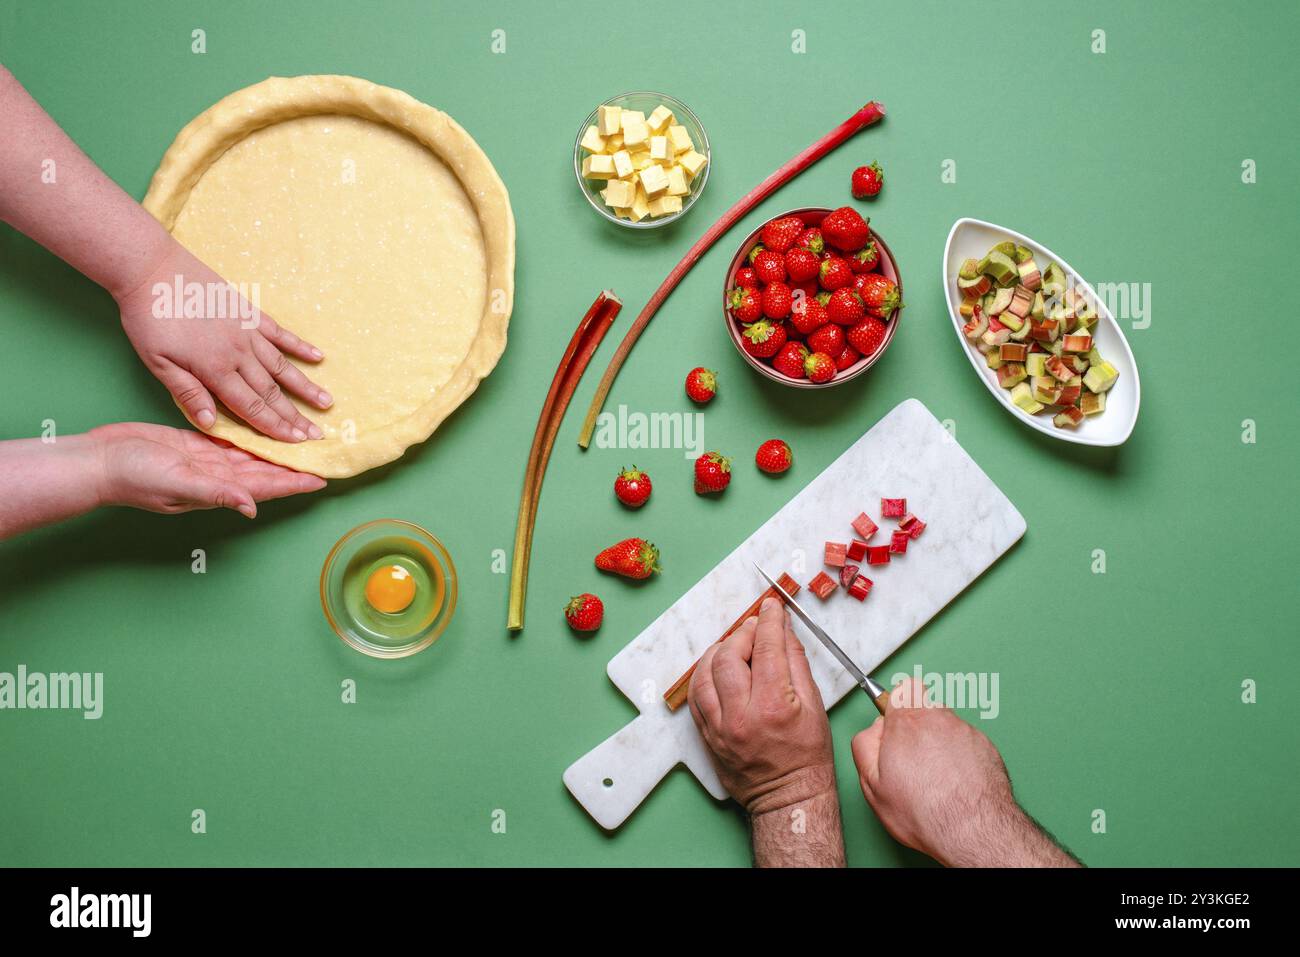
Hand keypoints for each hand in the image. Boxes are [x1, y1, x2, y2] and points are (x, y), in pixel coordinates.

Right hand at [91, 422, 324, 518]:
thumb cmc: (132, 476)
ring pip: (251, 455)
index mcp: (217, 488)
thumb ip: (214, 494)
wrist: (99, 460)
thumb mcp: (176, 483)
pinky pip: (231, 440)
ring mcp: (206, 461)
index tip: (322, 479)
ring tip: (303, 442)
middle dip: (294, 465)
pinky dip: (251, 436)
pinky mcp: (194, 444)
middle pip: (266, 471)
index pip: (266, 486)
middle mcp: (217, 476)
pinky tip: (267, 429)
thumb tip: (251, 508)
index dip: (294, 482)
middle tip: (323, 454)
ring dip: (276, 450)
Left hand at [115, 241, 332, 442]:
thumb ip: (187, 392)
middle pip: (272, 392)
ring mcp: (248, 331)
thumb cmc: (149, 318)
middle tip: (317, 434)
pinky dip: (299, 346)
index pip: (251, 407)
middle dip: (295, 416)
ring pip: (282, 366)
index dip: (274, 428)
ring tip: (326, 403)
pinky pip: (280, 333)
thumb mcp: (157, 362)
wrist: (152, 269)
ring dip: (305, 387)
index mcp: (215, 370)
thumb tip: (211, 424)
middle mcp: (239, 354)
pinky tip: (317, 357)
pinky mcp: (249, 312)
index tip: (296, 442)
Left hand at [688, 597, 835, 813]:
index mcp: (773, 706)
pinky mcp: (708, 736)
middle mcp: (741, 716)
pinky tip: (716, 667)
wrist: (788, 797)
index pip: (766, 649)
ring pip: (705, 673)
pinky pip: (695, 696)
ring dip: (718, 651)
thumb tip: (784, 631)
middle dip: (742, 634)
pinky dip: (703, 675)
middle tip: (755, 627)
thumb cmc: (808, 756)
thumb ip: (796, 663)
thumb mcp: (814, 705)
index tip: (771, 607)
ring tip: (734, 645)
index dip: (769, 621)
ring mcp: (720, 728)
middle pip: (729, 656)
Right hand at [851, 678, 1078, 866]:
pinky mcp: (987, 747)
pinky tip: (956, 784)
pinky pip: (968, 744)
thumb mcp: (872, 783)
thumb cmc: (924, 812)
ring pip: (947, 726)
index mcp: (907, 722)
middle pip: (925, 707)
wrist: (974, 830)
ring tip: (937, 778)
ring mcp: (967, 732)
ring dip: (940, 744)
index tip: (895, 726)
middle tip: (913, 759)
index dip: (897, 706)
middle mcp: (940, 719)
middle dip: (918, 728)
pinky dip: (961, 758)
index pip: (903, 689)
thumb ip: (865, 744)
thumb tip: (874, 729)